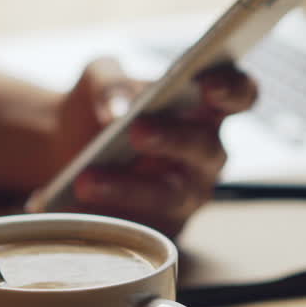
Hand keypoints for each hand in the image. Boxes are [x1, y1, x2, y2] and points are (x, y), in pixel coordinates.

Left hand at [57, 57, 256, 236]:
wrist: (65, 146)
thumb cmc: (100, 104)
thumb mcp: (99, 79)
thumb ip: (110, 82)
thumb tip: (115, 110)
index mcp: (205, 106)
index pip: (240, 95)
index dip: (232, 88)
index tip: (207, 82)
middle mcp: (206, 152)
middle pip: (206, 148)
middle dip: (172, 139)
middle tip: (136, 130)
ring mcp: (188, 194)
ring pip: (171, 195)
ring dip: (129, 188)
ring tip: (86, 180)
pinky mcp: (161, 227)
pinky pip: (143, 227)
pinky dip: (107, 213)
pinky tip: (76, 204)